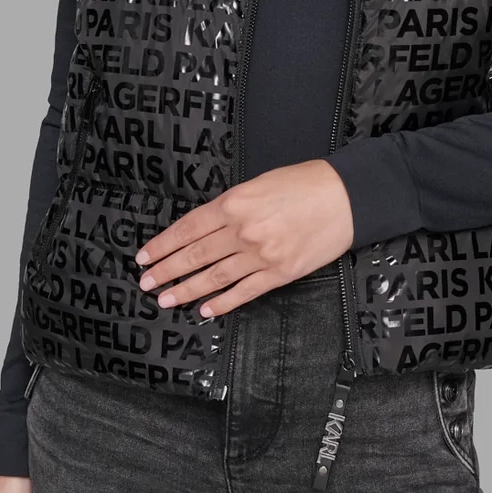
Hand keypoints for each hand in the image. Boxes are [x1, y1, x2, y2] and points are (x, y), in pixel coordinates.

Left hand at [133, 158, 353, 317]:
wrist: (346, 197)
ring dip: (187, 290)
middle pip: (195, 255)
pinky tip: (206, 310)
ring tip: (166, 299)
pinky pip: (244, 292)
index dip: (163, 245)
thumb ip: (231, 206)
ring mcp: (261, 255)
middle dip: (166, 270)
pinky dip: (223, 303)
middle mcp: (243, 230)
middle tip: (146, 282)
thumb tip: (206, 228)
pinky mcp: (280, 273)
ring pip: (215, 277)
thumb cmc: (304, 183)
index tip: (145, 256)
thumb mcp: (259, 183)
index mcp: (234, 203)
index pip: (188, 229)